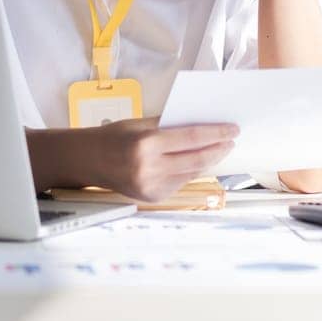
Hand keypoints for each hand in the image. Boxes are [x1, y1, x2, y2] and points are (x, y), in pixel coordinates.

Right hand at [83, 117, 237, 202]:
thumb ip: (169, 125)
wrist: (88, 161)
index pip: (191, 138)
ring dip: (208, 161)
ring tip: (219, 150)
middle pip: (196, 159)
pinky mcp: (152, 197)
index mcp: (146, 144)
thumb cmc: (114, 136)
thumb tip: (202, 125)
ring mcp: (151, 186)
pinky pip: (179, 182)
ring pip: (191, 173)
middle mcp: (149, 168)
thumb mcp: (140, 123)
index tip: (232, 129)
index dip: (216, 133)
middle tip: (231, 140)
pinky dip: (191, 171)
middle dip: (218, 149)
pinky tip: (198, 162)